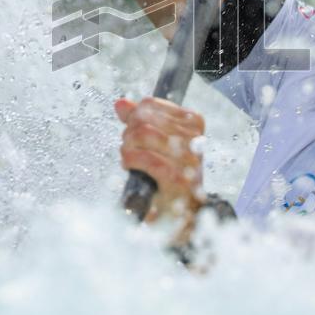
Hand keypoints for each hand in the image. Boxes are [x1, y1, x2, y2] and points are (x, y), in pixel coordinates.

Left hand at [115, 96, 205, 222]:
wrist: (183, 211)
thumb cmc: (170, 173)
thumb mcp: (159, 142)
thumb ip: (140, 120)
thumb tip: (121, 103)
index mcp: (193, 122)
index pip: (150, 104)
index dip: (133, 117)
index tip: (132, 131)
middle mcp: (194, 137)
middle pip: (144, 119)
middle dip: (128, 133)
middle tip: (128, 147)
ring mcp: (188, 158)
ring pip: (144, 134)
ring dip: (128, 146)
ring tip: (128, 156)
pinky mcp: (178, 178)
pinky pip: (146, 158)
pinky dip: (131, 160)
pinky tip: (129, 165)